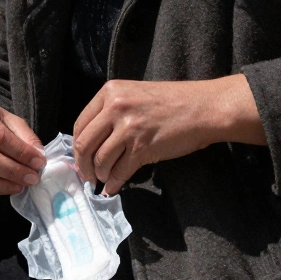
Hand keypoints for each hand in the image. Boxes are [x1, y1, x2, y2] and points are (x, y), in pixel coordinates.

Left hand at [72, 74, 266, 195]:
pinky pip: (119, 171)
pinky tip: (113, 187)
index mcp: (110, 92)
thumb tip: (91, 140)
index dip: (77, 147)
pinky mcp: (143, 148)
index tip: (80, 159)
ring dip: (100, 175)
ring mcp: (129, 128)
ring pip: (100, 160)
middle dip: (82, 166)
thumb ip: (111, 111)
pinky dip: (113, 183)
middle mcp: (116, 107)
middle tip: (86, 176)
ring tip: (104, 179)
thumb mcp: (135, 94)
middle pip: (84, 144)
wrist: (204, 108)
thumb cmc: (172, 102)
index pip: (80, 124)